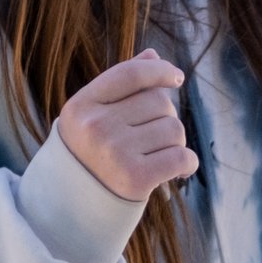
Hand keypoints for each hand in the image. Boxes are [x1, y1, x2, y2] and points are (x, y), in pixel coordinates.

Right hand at [57, 49, 197, 201]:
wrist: (74, 208)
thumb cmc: (90, 154)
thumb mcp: (93, 115)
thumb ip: (121, 86)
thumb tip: (153, 54)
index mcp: (81, 106)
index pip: (131, 74)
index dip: (159, 70)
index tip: (176, 77)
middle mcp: (96, 127)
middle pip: (159, 102)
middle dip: (164, 117)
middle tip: (150, 138)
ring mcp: (115, 152)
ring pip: (174, 129)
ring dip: (175, 142)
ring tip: (155, 156)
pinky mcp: (135, 178)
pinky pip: (182, 157)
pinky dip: (187, 164)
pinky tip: (177, 171)